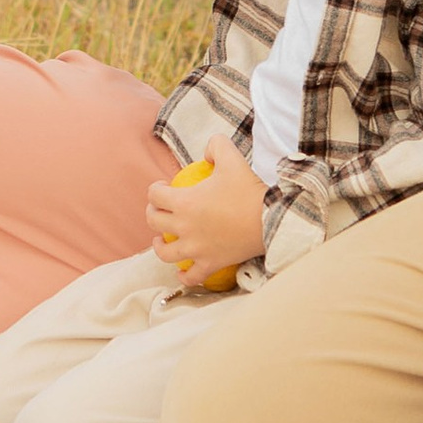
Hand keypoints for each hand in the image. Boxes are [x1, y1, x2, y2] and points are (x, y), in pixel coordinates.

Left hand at [148, 151, 265, 285]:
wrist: (270, 220)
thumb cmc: (249, 190)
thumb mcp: (231, 158)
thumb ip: (216, 145)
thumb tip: (207, 151)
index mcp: (184, 202)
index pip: (155, 195)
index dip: (155, 188)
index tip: (164, 186)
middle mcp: (184, 227)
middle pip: (154, 221)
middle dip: (152, 212)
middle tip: (160, 209)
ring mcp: (195, 249)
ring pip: (165, 252)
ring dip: (158, 245)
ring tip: (161, 241)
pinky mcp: (210, 264)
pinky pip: (191, 277)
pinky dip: (184, 276)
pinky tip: (182, 272)